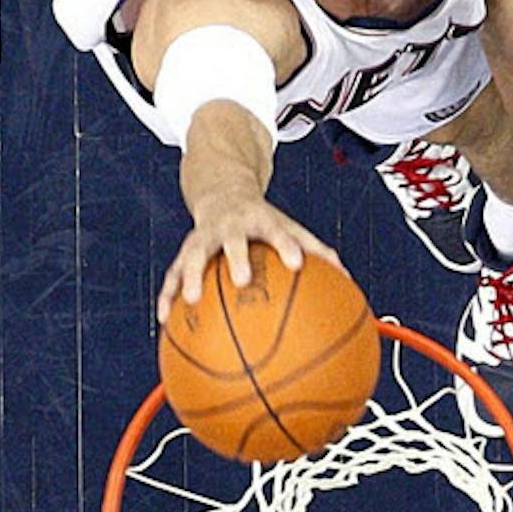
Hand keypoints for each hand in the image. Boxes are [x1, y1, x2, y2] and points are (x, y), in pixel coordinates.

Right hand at [156, 194, 341, 322]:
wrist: (225, 192)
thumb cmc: (265, 221)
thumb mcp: (290, 227)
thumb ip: (317, 250)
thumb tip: (348, 280)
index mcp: (261, 220)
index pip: (277, 231)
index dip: (286, 246)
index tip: (296, 263)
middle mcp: (231, 226)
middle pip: (231, 240)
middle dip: (236, 258)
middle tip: (242, 281)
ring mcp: (205, 237)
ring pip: (194, 255)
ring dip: (191, 276)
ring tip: (190, 302)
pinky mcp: (185, 249)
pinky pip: (173, 273)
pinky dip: (167, 293)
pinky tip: (164, 319)